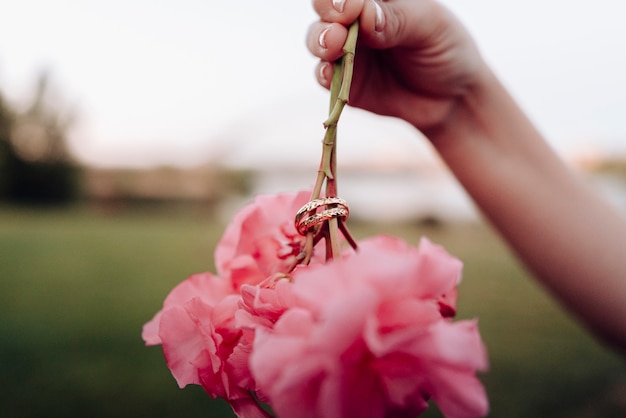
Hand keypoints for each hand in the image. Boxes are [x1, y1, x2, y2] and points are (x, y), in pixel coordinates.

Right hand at [307, 0, 486, 131]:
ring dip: (320, 39)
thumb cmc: (446, 50)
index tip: (353, 6)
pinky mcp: (342, 81)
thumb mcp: (431, 27)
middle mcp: (357, 20)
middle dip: (327, 10)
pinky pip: (323, 75)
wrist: (451, 98)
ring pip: (318, 38)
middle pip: (327, 7)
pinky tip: (329, 73)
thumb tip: (364, 13)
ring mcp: (347, 50)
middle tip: (339, 21)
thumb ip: (397, 19)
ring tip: (332, 46)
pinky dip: (322, 73)